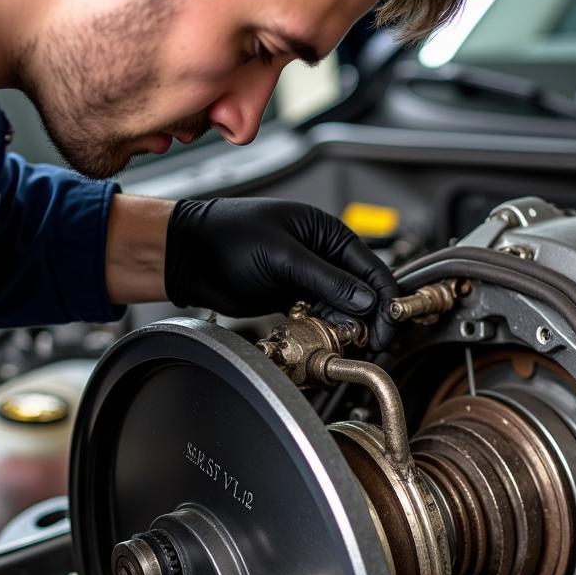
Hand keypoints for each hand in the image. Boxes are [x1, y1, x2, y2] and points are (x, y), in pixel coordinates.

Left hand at [164, 198, 398, 349]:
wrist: (189, 255)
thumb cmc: (228, 237)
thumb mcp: (282, 256)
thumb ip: (325, 279)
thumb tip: (365, 300)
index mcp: (326, 232)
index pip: (371, 267)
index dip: (383, 299)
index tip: (386, 326)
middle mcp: (322, 254)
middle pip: (361, 291)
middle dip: (368, 317)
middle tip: (369, 342)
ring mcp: (307, 277)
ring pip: (342, 307)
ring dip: (346, 326)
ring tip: (343, 341)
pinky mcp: (292, 297)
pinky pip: (319, 316)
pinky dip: (325, 328)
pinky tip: (323, 337)